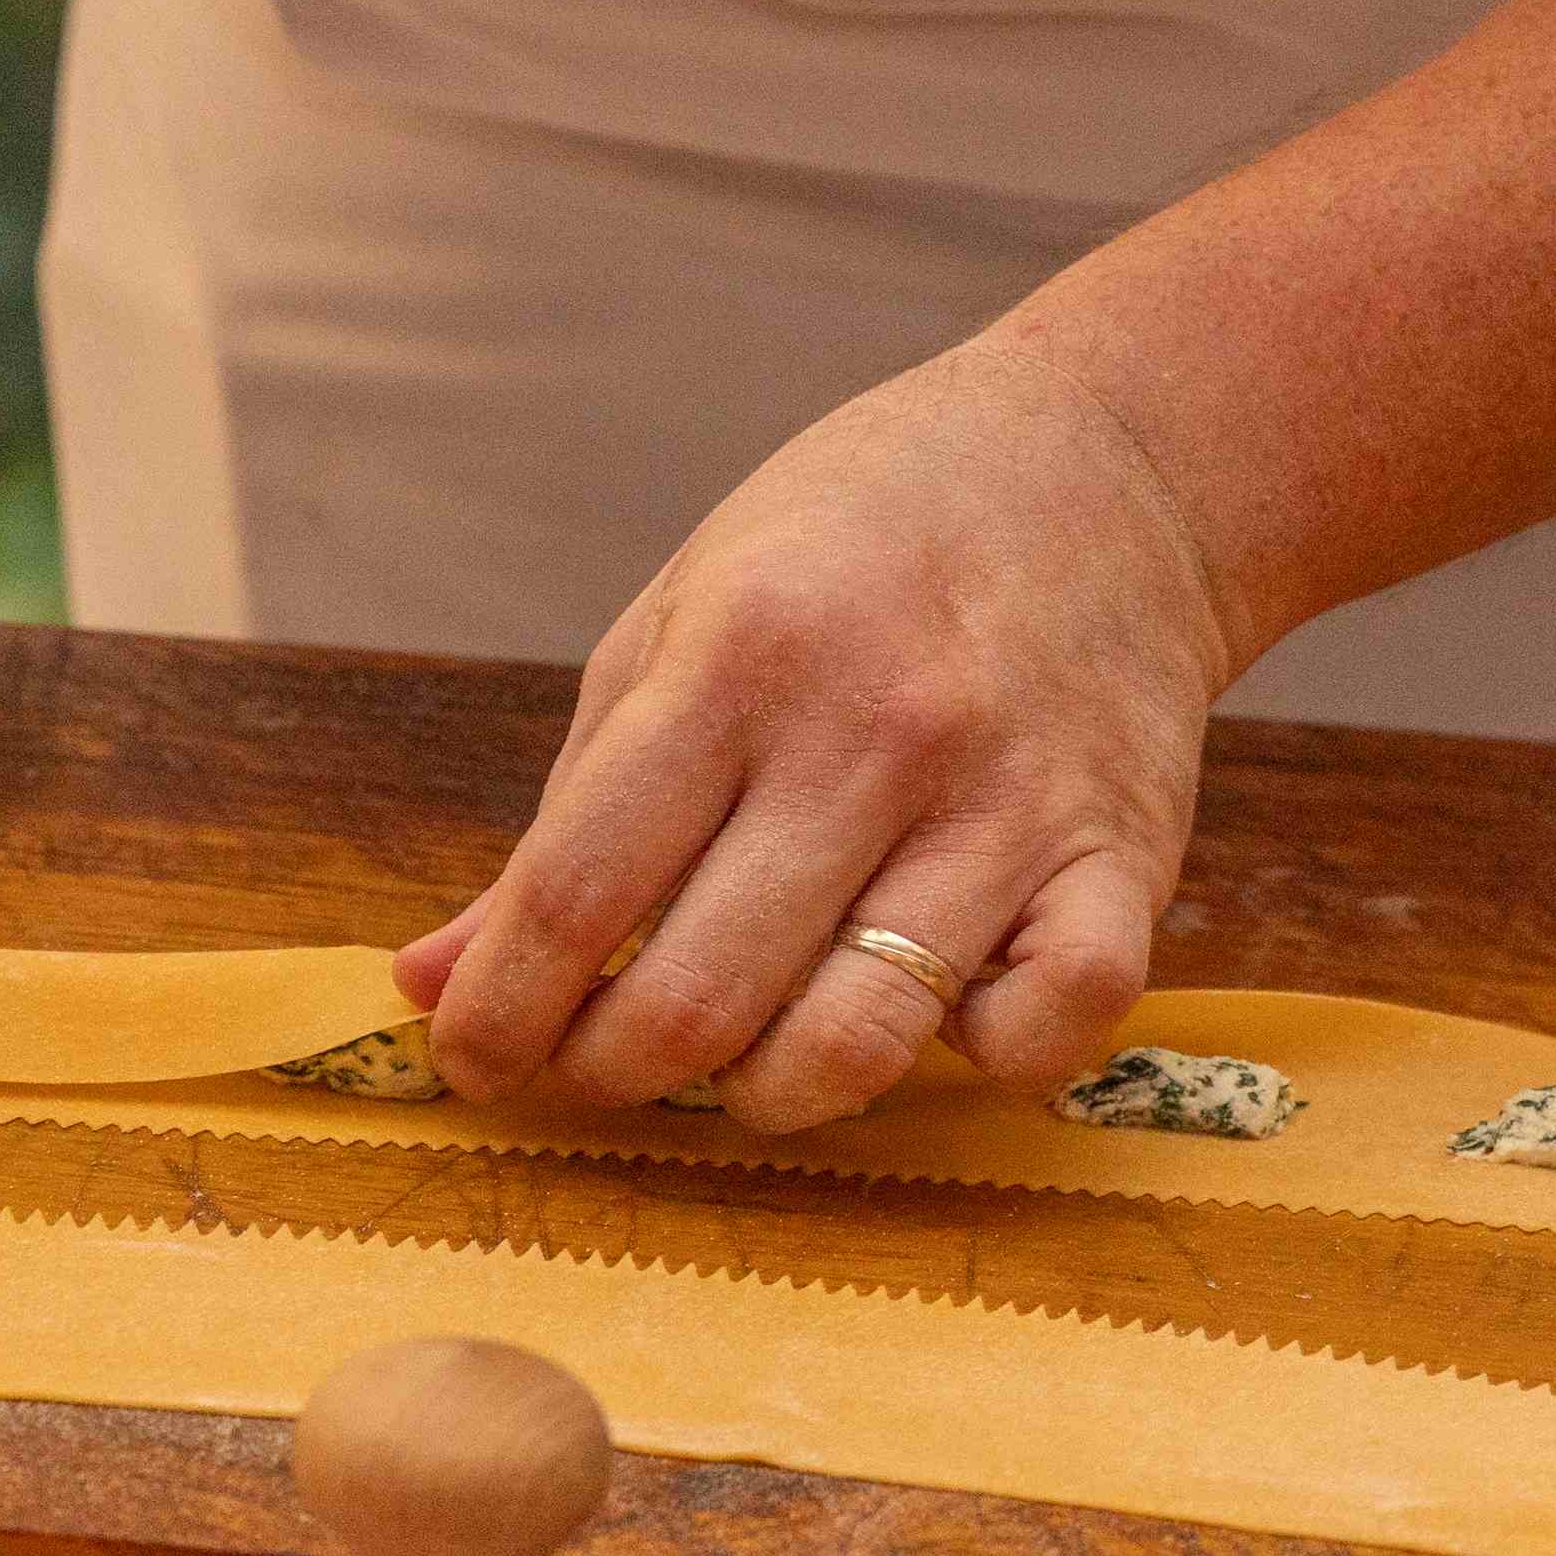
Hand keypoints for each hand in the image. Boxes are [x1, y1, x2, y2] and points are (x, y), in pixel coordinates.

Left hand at [400, 333, 1235, 1129]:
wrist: (1107, 464)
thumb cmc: (856, 546)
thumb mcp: (677, 624)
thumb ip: (565, 813)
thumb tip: (431, 981)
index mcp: (737, 656)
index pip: (576, 889)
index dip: (502, 1010)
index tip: (473, 1057)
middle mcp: (874, 733)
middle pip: (697, 997)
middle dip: (610, 1071)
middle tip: (596, 1062)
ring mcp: (1008, 802)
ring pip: (853, 1043)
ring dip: (764, 1092)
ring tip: (741, 1051)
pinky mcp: (1125, 856)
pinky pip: (1042, 1031)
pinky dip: (971, 1054)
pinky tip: (930, 1002)